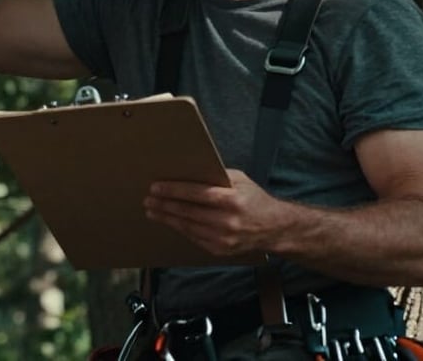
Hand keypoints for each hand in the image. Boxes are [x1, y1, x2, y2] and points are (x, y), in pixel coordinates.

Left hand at [143, 169, 287, 256]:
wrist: (275, 229)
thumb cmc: (255, 199)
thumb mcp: (240, 180)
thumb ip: (215, 176)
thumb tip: (187, 171)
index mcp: (231, 200)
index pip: (195, 194)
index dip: (173, 190)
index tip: (155, 187)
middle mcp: (227, 221)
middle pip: (187, 212)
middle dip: (164, 205)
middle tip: (147, 199)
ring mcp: (223, 238)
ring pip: (187, 227)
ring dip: (166, 218)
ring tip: (151, 210)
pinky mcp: (220, 250)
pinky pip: (193, 237)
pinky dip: (179, 228)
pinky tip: (168, 221)